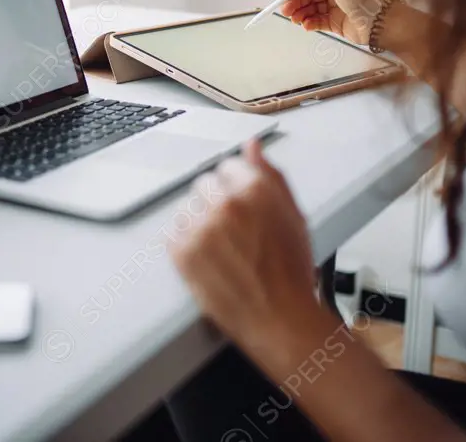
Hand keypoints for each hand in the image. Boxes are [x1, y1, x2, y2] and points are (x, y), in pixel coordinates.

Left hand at [171, 140, 317, 352]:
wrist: (280, 318)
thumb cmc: (291, 271)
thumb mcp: (293, 215)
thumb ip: (271, 175)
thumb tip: (252, 147)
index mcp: (255, 189)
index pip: (228, 166)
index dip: (237, 188)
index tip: (243, 207)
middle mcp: (225, 204)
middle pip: (204, 184)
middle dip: (216, 202)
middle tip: (234, 232)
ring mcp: (200, 228)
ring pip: (187, 207)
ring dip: (199, 222)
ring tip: (222, 248)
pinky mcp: (181, 252)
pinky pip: (172, 232)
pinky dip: (185, 243)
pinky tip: (207, 259)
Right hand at [276, 0, 387, 45]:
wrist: (380, 23)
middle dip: (294, 1)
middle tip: (285, 10)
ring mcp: (335, 6)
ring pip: (310, 8)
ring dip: (300, 13)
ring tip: (295, 19)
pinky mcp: (336, 22)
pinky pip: (317, 21)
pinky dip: (309, 23)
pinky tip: (306, 25)